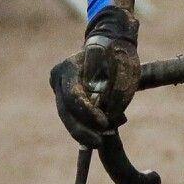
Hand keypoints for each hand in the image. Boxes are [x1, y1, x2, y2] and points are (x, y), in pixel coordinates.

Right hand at [50, 6, 139, 148]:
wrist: (109, 42)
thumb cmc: (118, 54)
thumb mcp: (124, 69)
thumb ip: (118, 91)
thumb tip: (111, 115)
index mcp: (69, 67)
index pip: (74, 97)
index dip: (88, 114)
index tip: (105, 124)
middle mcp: (59, 78)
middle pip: (66, 112)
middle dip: (82, 130)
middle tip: (99, 142)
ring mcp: (59, 88)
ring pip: (67, 117)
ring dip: (84, 130)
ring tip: (102, 138)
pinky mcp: (64, 96)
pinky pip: (72, 116)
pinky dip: (85, 125)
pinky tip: (98, 133)